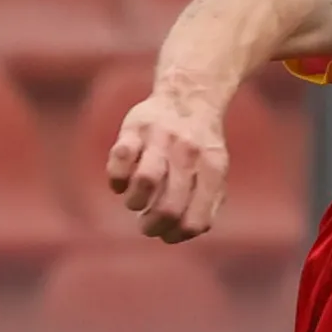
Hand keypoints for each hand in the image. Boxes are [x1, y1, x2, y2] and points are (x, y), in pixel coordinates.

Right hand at [108, 88, 230, 242]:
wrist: (188, 95)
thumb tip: (187, 231)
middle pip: (168, 208)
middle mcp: (188, 154)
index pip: (195, 221)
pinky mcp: (134, 128)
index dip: (175, 235)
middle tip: (145, 225)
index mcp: (211, 170)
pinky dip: (116, 179)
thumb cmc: (200, 146)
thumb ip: (209, 202)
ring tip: (134, 202)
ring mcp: (160, 139)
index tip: (166, 233)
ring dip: (134, 202)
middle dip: (151, 226)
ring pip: (144, 181)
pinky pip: (120, 158)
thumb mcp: (214, 171)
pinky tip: (120, 183)